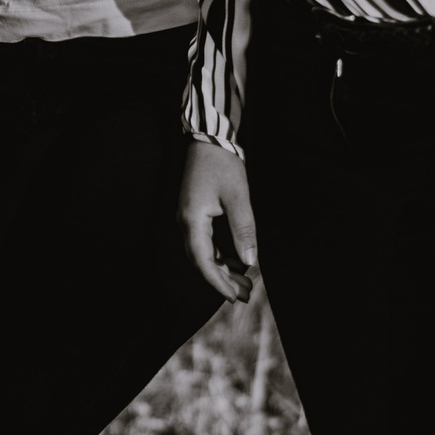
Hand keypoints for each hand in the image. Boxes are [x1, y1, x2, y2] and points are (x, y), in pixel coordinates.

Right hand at [179, 136, 257, 299]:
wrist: (209, 138)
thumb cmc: (222, 164)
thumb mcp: (238, 197)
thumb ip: (243, 230)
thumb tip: (249, 261)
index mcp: (192, 221)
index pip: (202, 262)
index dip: (218, 282)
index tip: (234, 296)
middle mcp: (185, 223)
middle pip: (200, 262)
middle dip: (220, 280)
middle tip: (243, 294)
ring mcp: (188, 219)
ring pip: (201, 254)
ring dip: (220, 269)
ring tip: (242, 281)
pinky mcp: (194, 214)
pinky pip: (203, 242)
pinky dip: (218, 255)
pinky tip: (234, 260)